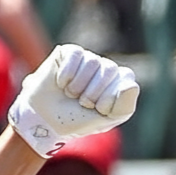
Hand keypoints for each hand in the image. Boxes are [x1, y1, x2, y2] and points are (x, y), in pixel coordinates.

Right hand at [7, 44, 138, 156]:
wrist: (44, 121)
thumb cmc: (76, 121)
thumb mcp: (104, 121)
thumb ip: (124, 106)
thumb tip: (131, 85)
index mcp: (118, 85)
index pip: (126, 80)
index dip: (110, 97)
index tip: (98, 110)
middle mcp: (105, 69)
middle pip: (110, 69)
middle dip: (92, 93)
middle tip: (81, 103)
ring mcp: (88, 59)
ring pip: (92, 62)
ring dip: (77, 86)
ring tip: (69, 95)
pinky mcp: (70, 53)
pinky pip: (76, 55)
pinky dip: (66, 74)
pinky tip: (60, 84)